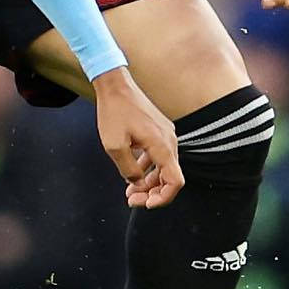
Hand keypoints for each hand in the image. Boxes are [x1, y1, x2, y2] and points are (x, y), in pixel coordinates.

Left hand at [92, 67, 182, 209]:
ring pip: (163, 166)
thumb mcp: (114, 146)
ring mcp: (165, 134)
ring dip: (148, 181)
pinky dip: (147, 167)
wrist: (114, 85)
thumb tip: (137, 183)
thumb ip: (128, 169)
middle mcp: (169, 140)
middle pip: (169, 176)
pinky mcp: (158, 130)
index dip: (163, 198)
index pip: (175, 181)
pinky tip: (132, 172)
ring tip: (129, 191)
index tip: (145, 204)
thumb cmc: (114, 112)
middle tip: (131, 199)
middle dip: (152, 192)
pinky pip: (157, 155)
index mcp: (162, 145)